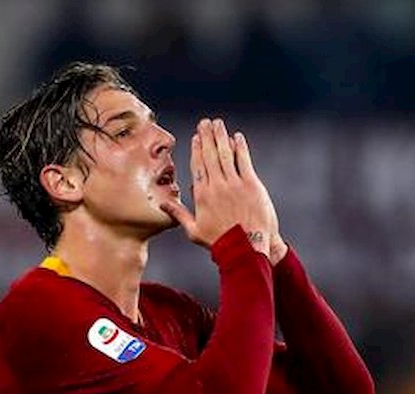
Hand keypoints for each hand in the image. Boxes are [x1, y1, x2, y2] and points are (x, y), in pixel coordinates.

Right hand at [160, 118, 279, 255]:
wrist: (246, 249)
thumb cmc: (220, 242)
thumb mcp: (194, 231)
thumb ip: (179, 214)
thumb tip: (163, 205)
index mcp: (201, 195)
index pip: (197, 165)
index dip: (197, 149)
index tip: (196, 137)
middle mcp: (216, 186)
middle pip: (210, 155)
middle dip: (207, 136)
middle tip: (206, 122)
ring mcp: (234, 184)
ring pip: (225, 154)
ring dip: (221, 136)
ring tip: (218, 124)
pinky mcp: (251, 185)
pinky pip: (244, 161)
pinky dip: (240, 147)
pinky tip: (237, 137)